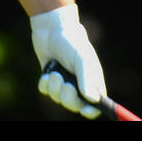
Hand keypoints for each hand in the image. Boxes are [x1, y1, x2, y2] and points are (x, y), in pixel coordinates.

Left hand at [30, 4, 106, 118]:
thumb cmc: (72, 42)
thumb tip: (92, 100)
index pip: (96, 105)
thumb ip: (87, 79)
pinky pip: (45, 91)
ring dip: (55, 87)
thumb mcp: (82, 59)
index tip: (85, 110)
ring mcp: (63, 82)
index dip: (92, 111)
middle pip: (75, 105)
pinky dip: (45, 83)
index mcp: (92, 81)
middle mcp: (78, 84)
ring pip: (58, 98)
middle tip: (66, 85)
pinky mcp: (49, 79)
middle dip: (69, 98)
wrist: (51, 29)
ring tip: (55, 72)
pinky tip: (47, 71)